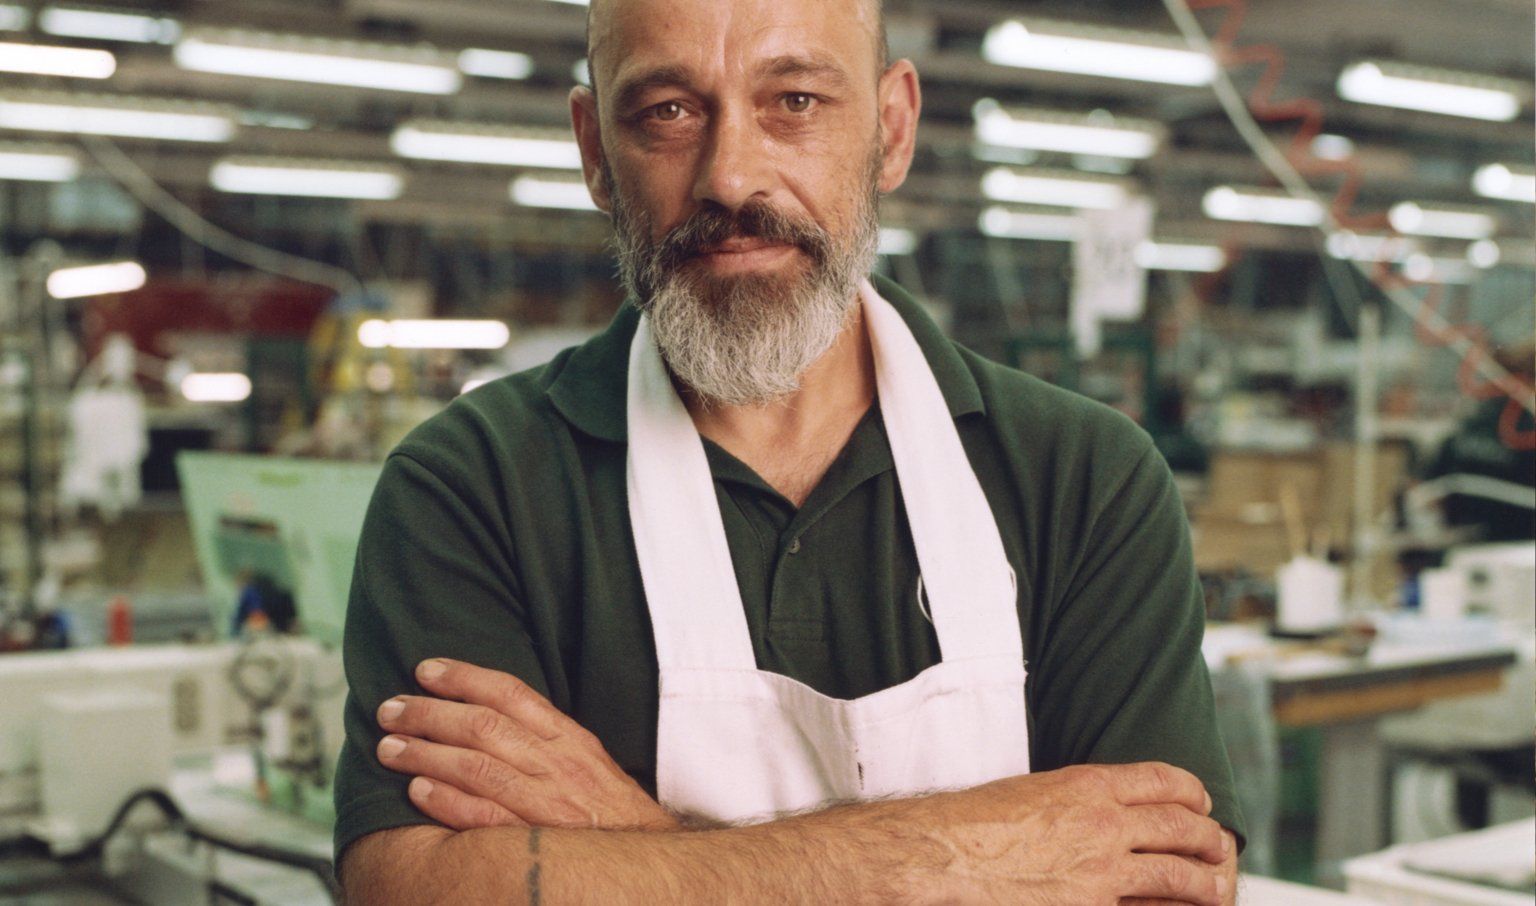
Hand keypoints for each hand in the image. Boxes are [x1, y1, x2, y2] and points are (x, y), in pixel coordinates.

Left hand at [375, 658, 679, 832]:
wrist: (650, 865)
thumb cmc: (612, 814)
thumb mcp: (588, 763)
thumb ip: (546, 739)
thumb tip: (491, 713)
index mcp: (571, 739)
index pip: (511, 694)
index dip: (464, 677)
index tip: (425, 670)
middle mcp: (559, 765)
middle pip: (484, 726)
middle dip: (430, 713)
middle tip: (390, 709)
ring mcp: (549, 804)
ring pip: (477, 766)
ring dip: (425, 753)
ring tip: (388, 747)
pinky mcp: (539, 841)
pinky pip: (486, 817)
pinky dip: (449, 801)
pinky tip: (417, 790)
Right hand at [909, 762, 1231, 905]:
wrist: (944, 856)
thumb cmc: (973, 824)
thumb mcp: (1030, 793)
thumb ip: (1072, 800)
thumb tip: (1095, 812)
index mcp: (1087, 785)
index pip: (1162, 781)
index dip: (1191, 791)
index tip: (1200, 801)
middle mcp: (1105, 824)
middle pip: (1182, 827)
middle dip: (1208, 838)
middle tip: (1216, 846)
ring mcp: (1103, 871)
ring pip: (1181, 876)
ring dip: (1205, 883)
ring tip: (1214, 888)